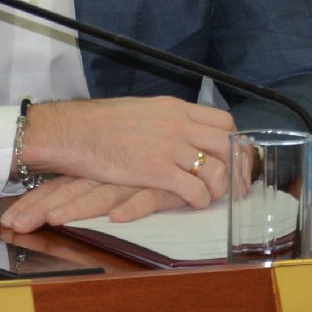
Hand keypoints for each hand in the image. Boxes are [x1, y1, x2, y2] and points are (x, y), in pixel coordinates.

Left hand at [0, 176, 192, 232]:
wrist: (194, 140)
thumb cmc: (155, 157)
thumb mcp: (122, 169)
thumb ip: (98, 184)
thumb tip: (62, 200)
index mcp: (97, 169)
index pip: (60, 185)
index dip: (34, 201)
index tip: (10, 220)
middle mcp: (109, 173)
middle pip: (70, 190)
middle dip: (40, 208)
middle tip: (15, 224)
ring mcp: (133, 178)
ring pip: (101, 194)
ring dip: (77, 207)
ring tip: (54, 219)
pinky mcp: (161, 185)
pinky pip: (146, 198)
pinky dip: (132, 207)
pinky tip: (116, 217)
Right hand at [17, 96, 233, 210]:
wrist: (75, 131)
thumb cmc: (102, 123)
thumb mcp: (143, 110)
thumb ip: (166, 119)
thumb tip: (180, 128)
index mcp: (176, 108)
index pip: (223, 121)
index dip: (232, 141)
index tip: (232, 156)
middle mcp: (179, 125)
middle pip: (227, 144)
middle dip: (235, 165)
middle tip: (234, 182)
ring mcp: (169, 147)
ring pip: (216, 168)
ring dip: (220, 186)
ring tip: (213, 195)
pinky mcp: (157, 171)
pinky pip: (194, 189)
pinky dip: (200, 199)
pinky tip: (194, 203)